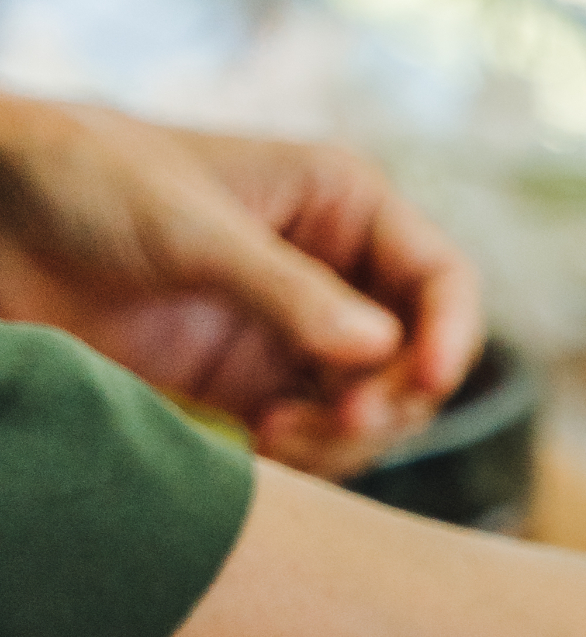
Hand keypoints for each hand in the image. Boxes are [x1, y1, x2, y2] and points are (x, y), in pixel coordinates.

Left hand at [0, 97, 481, 476]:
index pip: (439, 276)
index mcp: (338, 202)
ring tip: (278, 440)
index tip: (420, 384)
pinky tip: (257, 448)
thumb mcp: (190, 229)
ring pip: (370, 408)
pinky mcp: (244, 383)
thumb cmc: (86, 180)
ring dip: (345, 438)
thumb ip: (286, 291)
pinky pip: (312, 436)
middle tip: (340, 424)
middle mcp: (330, 267)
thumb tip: (382, 351)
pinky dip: (304, 456)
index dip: (450, 333)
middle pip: (415, 357)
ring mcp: (290, 330)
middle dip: (390, 400)